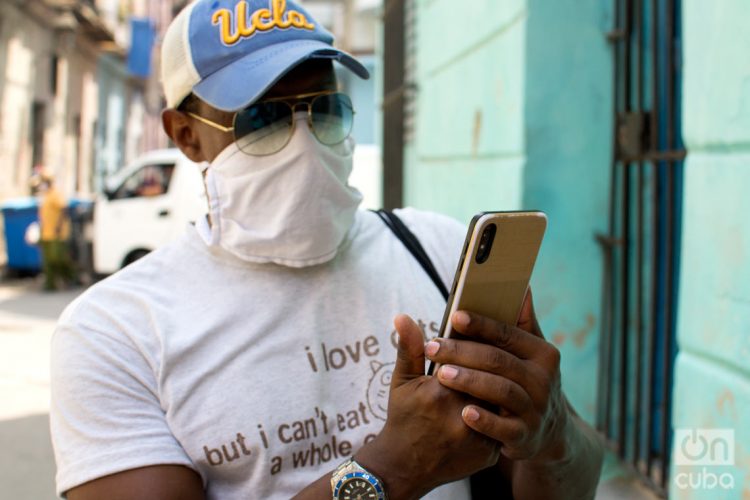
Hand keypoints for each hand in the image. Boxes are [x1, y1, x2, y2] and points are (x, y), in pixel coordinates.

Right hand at [355, 315, 500, 498]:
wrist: (405, 466)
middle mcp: (461, 415)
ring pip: (503, 400)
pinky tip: (499, 401)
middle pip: (492, 378)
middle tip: (493, 354)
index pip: (472, 359)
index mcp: (439, 392)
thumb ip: (408, 348)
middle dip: (494, 364)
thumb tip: (403, 316)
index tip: (477, 338)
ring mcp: (477, 437)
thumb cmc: (404, 417)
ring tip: (498, 376)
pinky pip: (504, 423)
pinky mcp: (488, 453)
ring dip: (502, 386)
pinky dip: (503, 410)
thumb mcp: (402, 382)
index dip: (477, 347)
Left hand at [424, 291, 568, 462]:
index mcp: (542, 354)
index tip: (454, 318)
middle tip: (433, 348)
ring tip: (441, 375)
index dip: (481, 325)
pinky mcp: (525, 436)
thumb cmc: (528, 381)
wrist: (549, 432)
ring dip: (470, 381)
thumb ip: (522, 323)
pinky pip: (504, 428)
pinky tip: (464, 413)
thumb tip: (523, 287)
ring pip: (501, 391)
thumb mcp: (530, 354)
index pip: (508, 334)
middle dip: (463, 353)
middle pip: (499, 361)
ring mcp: (536, 409)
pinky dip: (485, 420)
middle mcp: (543, 380)